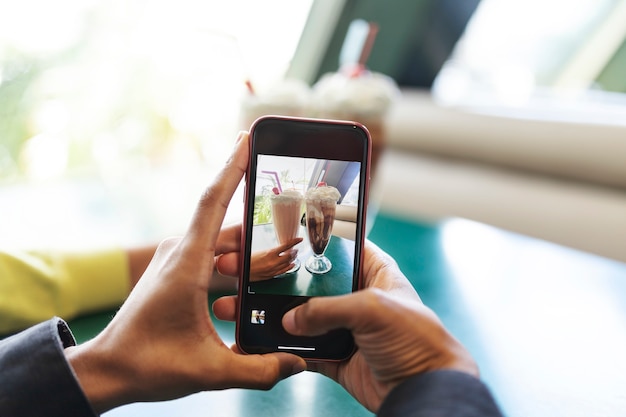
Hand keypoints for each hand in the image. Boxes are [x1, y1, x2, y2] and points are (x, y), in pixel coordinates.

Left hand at [65, 132, 305, 413]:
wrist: (107, 369)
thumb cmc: (148, 364)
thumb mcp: (210, 371)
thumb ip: (259, 367)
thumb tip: (297, 362)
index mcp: (186, 263)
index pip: (212, 202)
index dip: (232, 167)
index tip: (247, 138)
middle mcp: (179, 252)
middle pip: (231, 229)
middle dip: (265, 234)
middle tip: (297, 239)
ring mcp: (175, 258)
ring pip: (222, 243)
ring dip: (250, 252)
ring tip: (284, 260)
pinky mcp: (175, 269)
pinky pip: (211, 253)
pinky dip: (235, 260)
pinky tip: (253, 276)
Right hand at [249, 237, 302, 280]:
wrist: (240, 269)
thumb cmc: (247, 260)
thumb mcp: (259, 251)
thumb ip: (270, 250)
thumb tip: (278, 248)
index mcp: (270, 253)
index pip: (287, 246)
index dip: (295, 242)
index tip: (299, 239)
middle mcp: (273, 262)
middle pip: (289, 256)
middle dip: (294, 252)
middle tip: (296, 249)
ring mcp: (273, 269)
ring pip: (287, 264)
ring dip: (292, 259)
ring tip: (295, 255)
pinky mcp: (271, 275)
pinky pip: (283, 271)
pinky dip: (289, 267)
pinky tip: (292, 265)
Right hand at [281, 241, 478, 412]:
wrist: (423, 390)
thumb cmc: (417, 341)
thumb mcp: (372, 310)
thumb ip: (328, 309)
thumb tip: (292, 319)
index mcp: (379, 276)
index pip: (350, 250)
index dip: (328, 245)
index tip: (301, 241)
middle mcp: (362, 302)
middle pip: (323, 287)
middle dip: (300, 288)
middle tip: (277, 283)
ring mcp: (350, 331)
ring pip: (312, 320)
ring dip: (293, 321)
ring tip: (271, 314)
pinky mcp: (340, 359)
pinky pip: (310, 352)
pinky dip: (294, 351)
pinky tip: (280, 344)